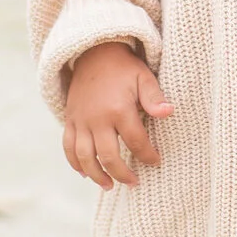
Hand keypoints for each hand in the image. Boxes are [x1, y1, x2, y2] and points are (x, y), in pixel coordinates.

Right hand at [64, 42, 172, 189]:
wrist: (93, 52)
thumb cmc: (123, 67)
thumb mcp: (143, 76)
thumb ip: (154, 97)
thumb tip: (168, 113)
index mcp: (118, 109)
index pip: (136, 141)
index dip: (148, 155)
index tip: (156, 162)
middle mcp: (97, 118)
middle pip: (109, 156)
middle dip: (122, 173)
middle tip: (134, 182)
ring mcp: (80, 120)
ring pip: (85, 157)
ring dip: (97, 175)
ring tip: (109, 185)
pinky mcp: (70, 120)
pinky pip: (68, 147)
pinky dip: (75, 163)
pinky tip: (86, 173)